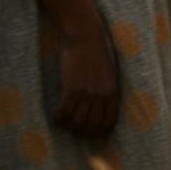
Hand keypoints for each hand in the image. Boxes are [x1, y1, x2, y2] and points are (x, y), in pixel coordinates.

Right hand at [52, 17, 119, 137]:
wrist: (84, 36)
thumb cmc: (95, 54)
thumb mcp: (108, 74)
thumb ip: (105, 92)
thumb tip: (97, 112)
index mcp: (114, 92)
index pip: (108, 123)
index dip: (97, 133)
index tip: (88, 133)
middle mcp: (102, 95)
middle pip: (91, 126)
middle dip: (81, 132)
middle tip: (72, 129)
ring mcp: (87, 93)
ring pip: (77, 123)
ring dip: (68, 126)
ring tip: (63, 122)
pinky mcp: (72, 89)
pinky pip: (64, 113)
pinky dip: (58, 118)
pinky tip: (56, 115)